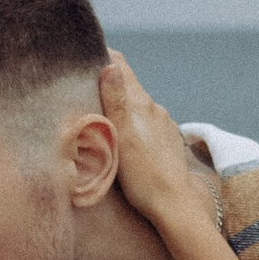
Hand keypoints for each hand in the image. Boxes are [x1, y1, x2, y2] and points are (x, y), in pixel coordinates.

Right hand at [98, 52, 215, 234]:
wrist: (175, 203)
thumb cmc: (144, 175)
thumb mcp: (121, 136)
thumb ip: (116, 100)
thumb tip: (110, 65)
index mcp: (141, 103)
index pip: (120, 66)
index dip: (102, 56)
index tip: (83, 56)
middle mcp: (155, 108)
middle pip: (128, 85)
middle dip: (107, 82)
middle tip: (83, 86)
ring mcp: (164, 124)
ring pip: (137, 105)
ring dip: (120, 104)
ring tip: (100, 113)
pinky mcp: (167, 140)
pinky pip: (146, 122)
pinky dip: (132, 122)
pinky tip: (125, 135)